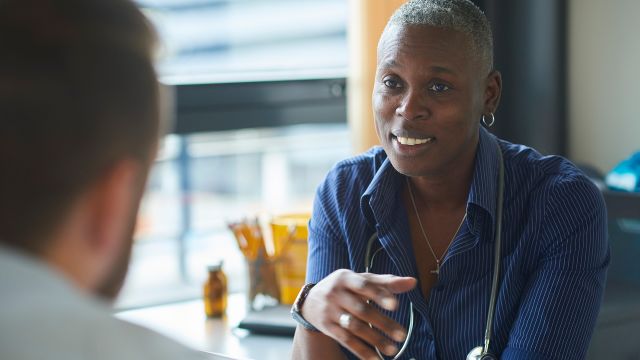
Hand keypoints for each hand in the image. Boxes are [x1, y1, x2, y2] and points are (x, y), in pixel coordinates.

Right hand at [301, 269, 416, 359]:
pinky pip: (346, 341)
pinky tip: (376, 359)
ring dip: (375, 340)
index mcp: (345, 278)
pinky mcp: (328, 327)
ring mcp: (330, 311)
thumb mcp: (360, 280)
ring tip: (393, 349)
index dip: (379, 296)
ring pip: (355, 328)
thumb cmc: (345, 287)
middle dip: (383, 323)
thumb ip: (386, 282)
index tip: (396, 306)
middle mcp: (336, 293)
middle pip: (361, 310)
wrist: (310, 300)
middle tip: (402, 335)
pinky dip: (361, 351)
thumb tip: (413, 282)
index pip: (364, 286)